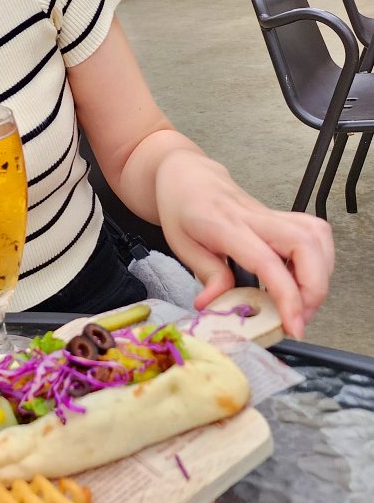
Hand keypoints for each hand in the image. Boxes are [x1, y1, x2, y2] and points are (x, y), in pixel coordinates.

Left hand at [154, 152, 332, 338]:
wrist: (188, 176)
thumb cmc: (182, 208)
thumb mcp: (181, 245)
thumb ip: (206, 274)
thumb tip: (213, 304)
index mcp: (226, 226)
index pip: (267, 262)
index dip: (287, 296)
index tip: (293, 326)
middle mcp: (255, 217)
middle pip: (306, 244)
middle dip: (315, 288)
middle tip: (300, 316)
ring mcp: (272, 215)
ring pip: (317, 235)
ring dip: (321, 274)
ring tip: (302, 301)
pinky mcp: (281, 217)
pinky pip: (314, 232)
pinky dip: (320, 259)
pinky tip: (303, 278)